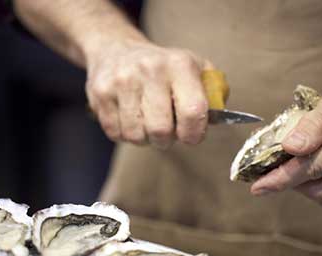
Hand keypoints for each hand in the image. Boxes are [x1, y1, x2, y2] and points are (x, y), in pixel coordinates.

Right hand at [86, 39, 211, 148]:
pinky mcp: (100, 94)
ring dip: (144, 138)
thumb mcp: (193, 68)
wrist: (115, 50)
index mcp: (179, 64)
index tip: (191, 136)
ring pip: (136, 136)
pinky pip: (116, 134)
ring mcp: (121, 82)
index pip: (193, 111)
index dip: (194, 134)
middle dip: (165, 139)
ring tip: (145, 122)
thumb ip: (212, 93)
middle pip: (160, 130)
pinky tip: (128, 118)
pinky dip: (125, 134)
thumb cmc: (161, 68)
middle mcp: (150, 70)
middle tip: (165, 131)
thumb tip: (220, 119)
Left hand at [251, 82, 321, 208]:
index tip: (258, 186)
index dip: (282, 178)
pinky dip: (320, 186)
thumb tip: (290, 145)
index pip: (312, 167)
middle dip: (291, 180)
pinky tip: (314, 169)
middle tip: (273, 167)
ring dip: (304, 184)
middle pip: (317, 188)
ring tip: (296, 163)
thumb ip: (316, 123)